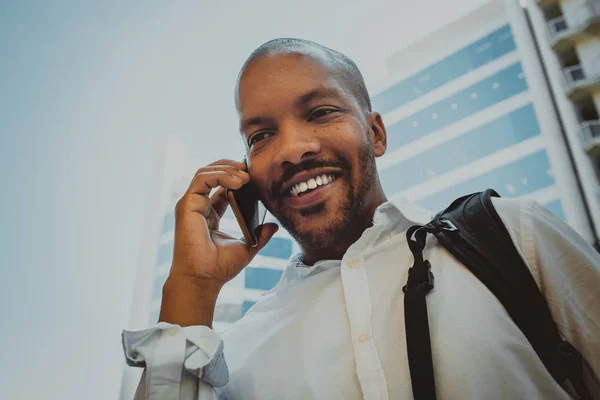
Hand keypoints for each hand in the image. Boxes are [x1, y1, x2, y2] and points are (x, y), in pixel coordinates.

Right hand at [170, 159, 278, 286]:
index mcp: (210, 214)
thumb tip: (274, 226)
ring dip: (227, 169)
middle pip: (211, 174)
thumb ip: (260, 235)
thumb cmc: (219, 268)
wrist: (203, 279)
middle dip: (231, 167)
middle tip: (251, 170)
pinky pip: (202, 179)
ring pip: (205, 172)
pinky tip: (238, 182)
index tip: (254, 175)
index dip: (236, 176)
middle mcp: (198, 206)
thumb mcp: (247, 247)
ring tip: (246, 176)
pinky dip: (220, 175)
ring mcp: (190, 205)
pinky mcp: (187, 205)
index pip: (221, 186)